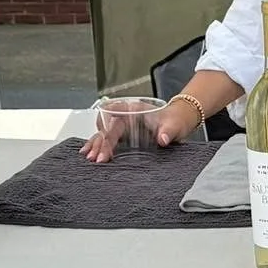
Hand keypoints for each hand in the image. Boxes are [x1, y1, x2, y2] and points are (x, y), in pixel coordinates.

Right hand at [79, 94, 203, 162]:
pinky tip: (89, 153)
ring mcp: (123, 124)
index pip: (115, 120)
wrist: (178, 121)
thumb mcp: (174, 125)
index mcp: (134, 108)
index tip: (106, 146)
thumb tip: (162, 138)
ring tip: (90, 158)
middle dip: (100, 142)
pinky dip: (98, 145)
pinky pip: (106, 138)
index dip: (109, 132)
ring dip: (96, 145)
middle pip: (107, 127)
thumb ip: (168, 131)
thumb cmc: (174, 120)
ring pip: (104, 133)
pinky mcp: (123, 134)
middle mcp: (125, 115)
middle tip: (97, 158)